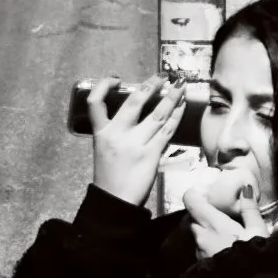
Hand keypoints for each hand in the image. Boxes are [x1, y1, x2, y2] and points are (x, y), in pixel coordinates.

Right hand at [88, 79, 185, 206]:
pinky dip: (176, 116)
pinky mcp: (151, 154)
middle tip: (162, 76)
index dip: (103, 86)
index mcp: (101, 133)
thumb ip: (117, 132)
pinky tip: (182, 106)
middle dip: (150, 86)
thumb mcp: (105, 150)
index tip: (116, 78)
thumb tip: (137, 113)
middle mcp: (117, 135)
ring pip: (157, 114)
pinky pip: (167, 130)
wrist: (116, 201)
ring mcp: (135, 144)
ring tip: (180, 85)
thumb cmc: (111, 176)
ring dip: (171, 97)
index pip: (95, 103)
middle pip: (134, 103)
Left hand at [184, 175, 273, 259]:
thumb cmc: (254, 256)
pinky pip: (201, 247)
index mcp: (212, 222)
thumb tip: (245, 188)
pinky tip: (224, 251)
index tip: (207, 192)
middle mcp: (200, 233)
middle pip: (195, 217)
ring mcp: (198, 249)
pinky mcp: (200, 262)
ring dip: (207, 231)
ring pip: (198, 233)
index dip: (196, 193)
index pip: (191, 200)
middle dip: (205, 214)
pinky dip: (209, 245)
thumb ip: (250, 209)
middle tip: (222, 216)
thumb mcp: (258, 231)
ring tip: (225, 236)